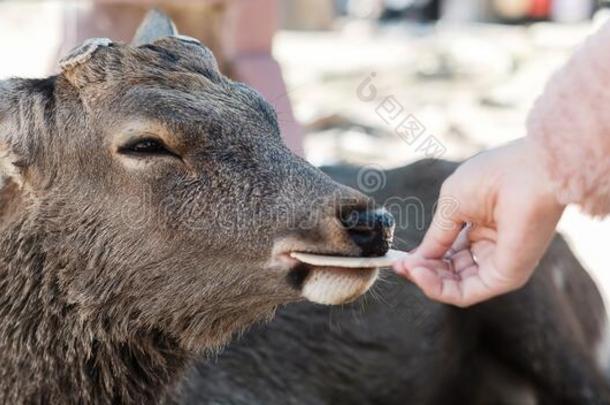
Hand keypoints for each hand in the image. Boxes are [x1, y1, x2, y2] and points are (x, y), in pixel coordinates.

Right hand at [393, 138, 564, 306]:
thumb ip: (435, 237)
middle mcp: (490, 249)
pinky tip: (420, 273)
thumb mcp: (451, 205)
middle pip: (449, 272)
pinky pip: (465, 294)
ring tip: (410, 268)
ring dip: (426, 280)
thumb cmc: (493, 177)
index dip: (422, 257)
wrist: (529, 174)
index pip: (447, 252)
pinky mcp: (505, 277)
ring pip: (454, 286)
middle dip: (422, 270)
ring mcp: (498, 265)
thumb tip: (414, 260)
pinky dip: (438, 289)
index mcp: (480, 227)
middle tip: (401, 266)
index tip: (399, 259)